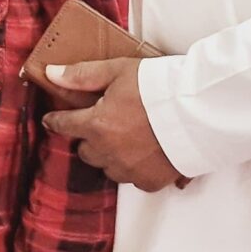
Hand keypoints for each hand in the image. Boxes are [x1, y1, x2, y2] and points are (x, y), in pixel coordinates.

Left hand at [43, 58, 187, 192]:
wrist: (198, 110)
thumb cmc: (160, 88)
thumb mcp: (118, 71)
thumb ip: (82, 75)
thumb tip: (52, 74)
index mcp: (97, 125)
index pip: (65, 125)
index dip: (57, 121)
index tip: (53, 120)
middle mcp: (108, 152)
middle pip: (85, 151)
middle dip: (90, 138)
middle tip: (105, 124)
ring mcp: (129, 169)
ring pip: (107, 167)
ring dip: (111, 155)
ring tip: (128, 139)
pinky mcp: (150, 181)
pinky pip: (132, 179)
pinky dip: (135, 169)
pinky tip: (145, 154)